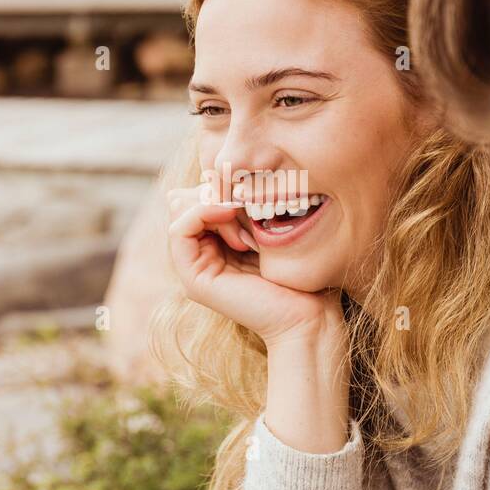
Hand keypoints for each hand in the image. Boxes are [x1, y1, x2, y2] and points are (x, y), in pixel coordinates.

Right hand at [165, 184, 350, 452]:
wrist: (310, 316)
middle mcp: (202, 255)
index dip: (218, 182)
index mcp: (217, 243)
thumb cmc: (301, 271)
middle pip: (184, 198)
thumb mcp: (269, 225)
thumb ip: (244, 204)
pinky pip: (179, 229)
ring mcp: (194, 268)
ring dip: (213, 202)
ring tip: (246, 219)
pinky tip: (230, 214)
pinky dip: (202, 211)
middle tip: (250, 205)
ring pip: (179, 209)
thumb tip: (221, 173)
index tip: (253, 190)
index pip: (196, 193)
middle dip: (216, 190)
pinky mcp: (194, 280)